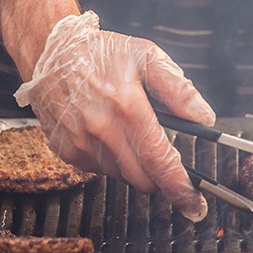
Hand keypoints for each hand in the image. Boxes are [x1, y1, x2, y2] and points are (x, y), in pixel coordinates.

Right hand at [14, 11, 215, 220]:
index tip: (194, 203)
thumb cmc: (99, 51)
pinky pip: (99, 169)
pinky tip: (110, 133)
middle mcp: (102, 131)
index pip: (159, 161)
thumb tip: (203, 116)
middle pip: (142, 179)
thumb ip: (178, 90)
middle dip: (160, 178)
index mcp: (127, 108)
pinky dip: (112, 159)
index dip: (180, 187)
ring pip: (121, 176)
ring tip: (132, 132)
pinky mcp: (67, 150)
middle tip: (168, 161)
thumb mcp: (146, 56)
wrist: (49, 50)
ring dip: (135, 166)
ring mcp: (81, 144)